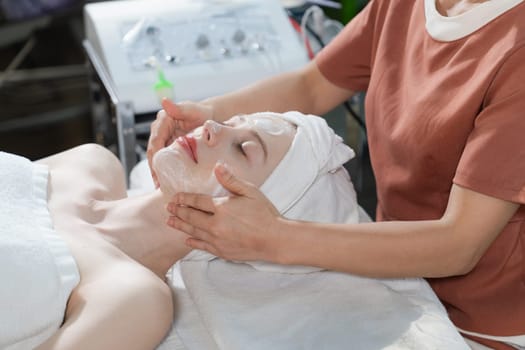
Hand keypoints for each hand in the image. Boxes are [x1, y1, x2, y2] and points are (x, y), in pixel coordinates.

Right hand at [147, 98, 213, 186]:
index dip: (155, 156)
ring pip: (157, 158)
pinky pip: (165, 160)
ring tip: (160, 187)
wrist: (210, 117)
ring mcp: (164, 138)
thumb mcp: (193, 110)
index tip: (157, 170)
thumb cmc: (203, 112)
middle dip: (154, 168)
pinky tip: (166, 183)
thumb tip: (164, 102)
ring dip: (157, 172)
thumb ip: (179, 108)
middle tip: (158, 184)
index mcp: (163, 120)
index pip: (155, 141)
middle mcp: (159, 129)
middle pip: (153, 152)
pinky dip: (164, 170)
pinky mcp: (169, 146)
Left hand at [166, 163, 281, 261]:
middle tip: (168, 208)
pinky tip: (187, 239)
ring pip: (193, 231)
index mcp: (222, 208)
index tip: (176, 197)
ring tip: (170, 222)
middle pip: (191, 217)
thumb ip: (231, 180)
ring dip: (180, 225)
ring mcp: (217, 240)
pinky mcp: (222, 251)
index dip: (185, 198)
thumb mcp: (250, 192)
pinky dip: (193, 242)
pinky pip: (202, 246)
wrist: (275, 240)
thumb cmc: (265, 215)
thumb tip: (218, 167)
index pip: (197, 201)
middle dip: (178, 211)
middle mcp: (216, 225)